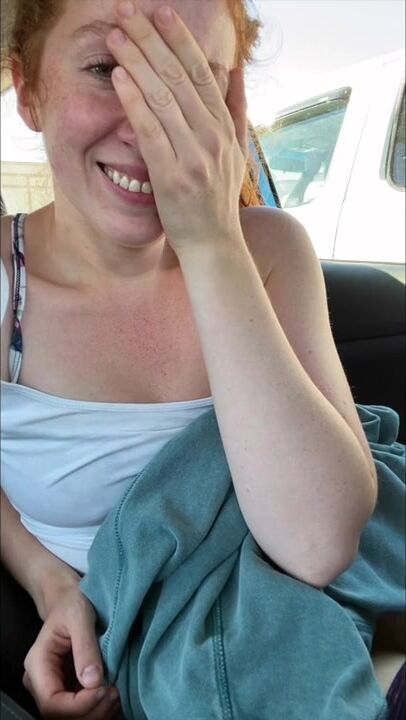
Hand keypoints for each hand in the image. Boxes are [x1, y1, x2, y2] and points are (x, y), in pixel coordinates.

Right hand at [23, 586, 120, 718]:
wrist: (69, 601)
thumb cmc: (72, 604)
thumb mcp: (80, 617)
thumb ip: (85, 647)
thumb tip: (92, 682)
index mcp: (38, 664)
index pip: (51, 702)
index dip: (78, 705)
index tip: (104, 690)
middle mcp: (40, 682)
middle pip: (60, 715)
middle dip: (90, 711)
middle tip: (115, 693)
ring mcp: (53, 687)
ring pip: (70, 716)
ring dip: (96, 712)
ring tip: (117, 694)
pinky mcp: (67, 689)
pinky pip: (79, 709)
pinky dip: (97, 708)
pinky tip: (113, 695)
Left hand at [107, 0, 248, 253]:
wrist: (214, 244)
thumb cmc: (217, 199)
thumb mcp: (236, 151)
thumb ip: (235, 109)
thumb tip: (236, 69)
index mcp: (225, 128)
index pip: (201, 73)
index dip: (179, 39)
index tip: (160, 12)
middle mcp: (212, 137)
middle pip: (179, 78)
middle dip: (151, 40)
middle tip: (127, 12)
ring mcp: (194, 156)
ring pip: (163, 98)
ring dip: (137, 62)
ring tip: (116, 36)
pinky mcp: (173, 176)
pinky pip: (151, 131)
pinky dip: (135, 102)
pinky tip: (120, 78)